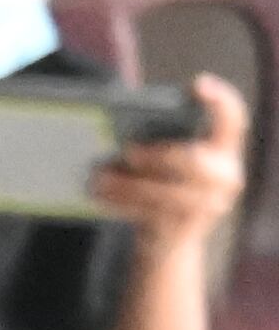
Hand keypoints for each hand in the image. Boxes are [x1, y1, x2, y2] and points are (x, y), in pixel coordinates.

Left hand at [101, 73, 252, 257]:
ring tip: (97, 176)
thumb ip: (164, 145)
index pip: (232, 120)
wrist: (170, 245)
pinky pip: (147, 213)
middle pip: (192, 160)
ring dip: (126, 184)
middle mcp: (225, 178)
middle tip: (127, 150)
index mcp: (225, 152)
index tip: (197, 84)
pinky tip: (97, 195)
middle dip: (157, 155)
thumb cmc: (165, 192)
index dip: (220, 101)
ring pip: (163, 192)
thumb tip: (125, 133)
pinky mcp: (181, 229)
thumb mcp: (173, 167)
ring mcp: (207, 206)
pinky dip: (119, 202)